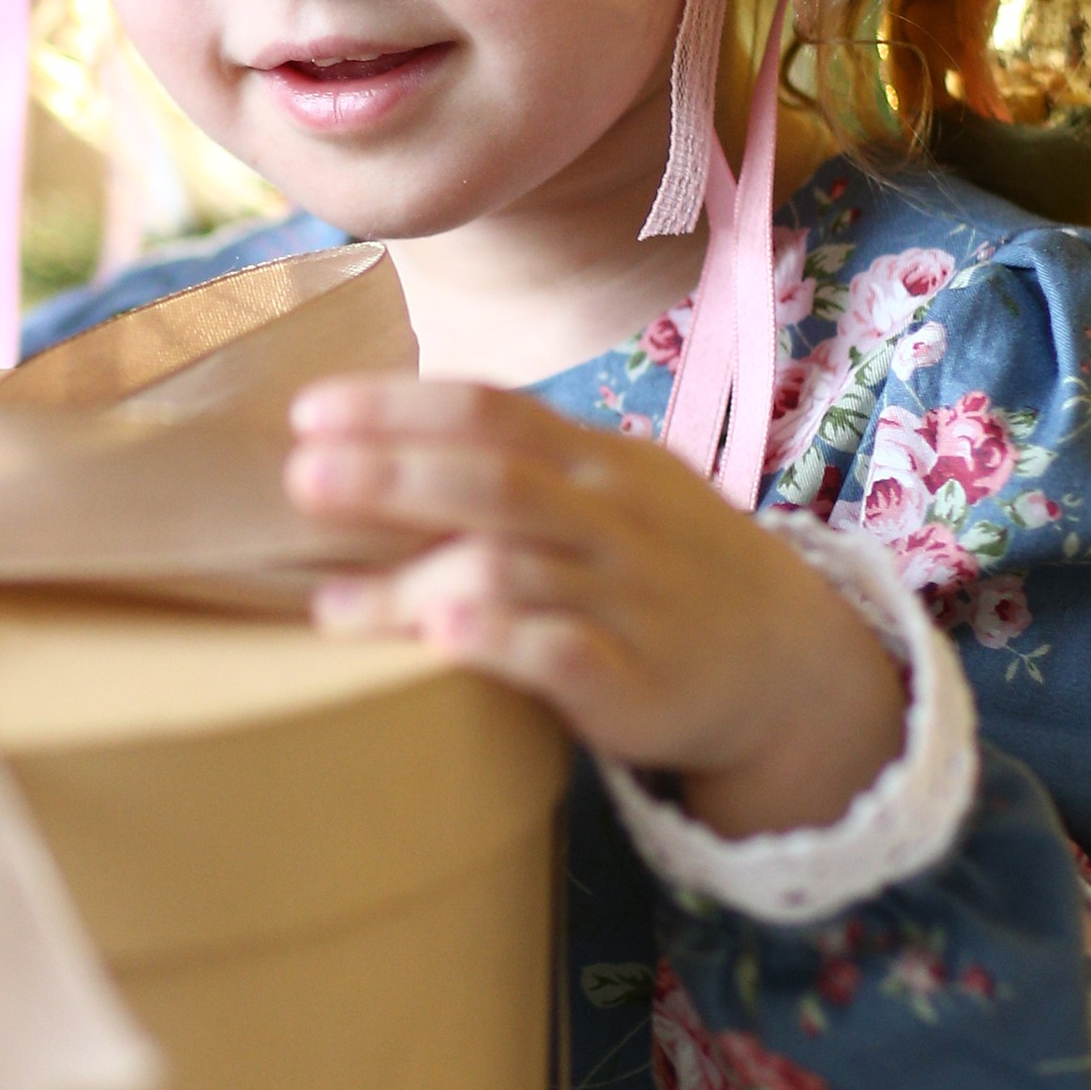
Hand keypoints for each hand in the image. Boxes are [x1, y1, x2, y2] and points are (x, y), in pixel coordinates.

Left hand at [286, 376, 905, 841]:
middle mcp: (612, 520)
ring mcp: (628, 599)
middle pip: (493, 482)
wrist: (790, 662)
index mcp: (597, 462)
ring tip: (329, 605)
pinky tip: (444, 636)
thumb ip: (517, 465)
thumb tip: (380, 441)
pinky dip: (505, 641)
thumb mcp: (612, 491)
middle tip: (300, 479)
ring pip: (515, 570)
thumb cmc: (666, 567)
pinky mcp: (638, 681)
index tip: (309, 412)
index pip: (489, 413)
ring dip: (415, 581)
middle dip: (392, 476)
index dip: (398, 408)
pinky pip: (567, 654)